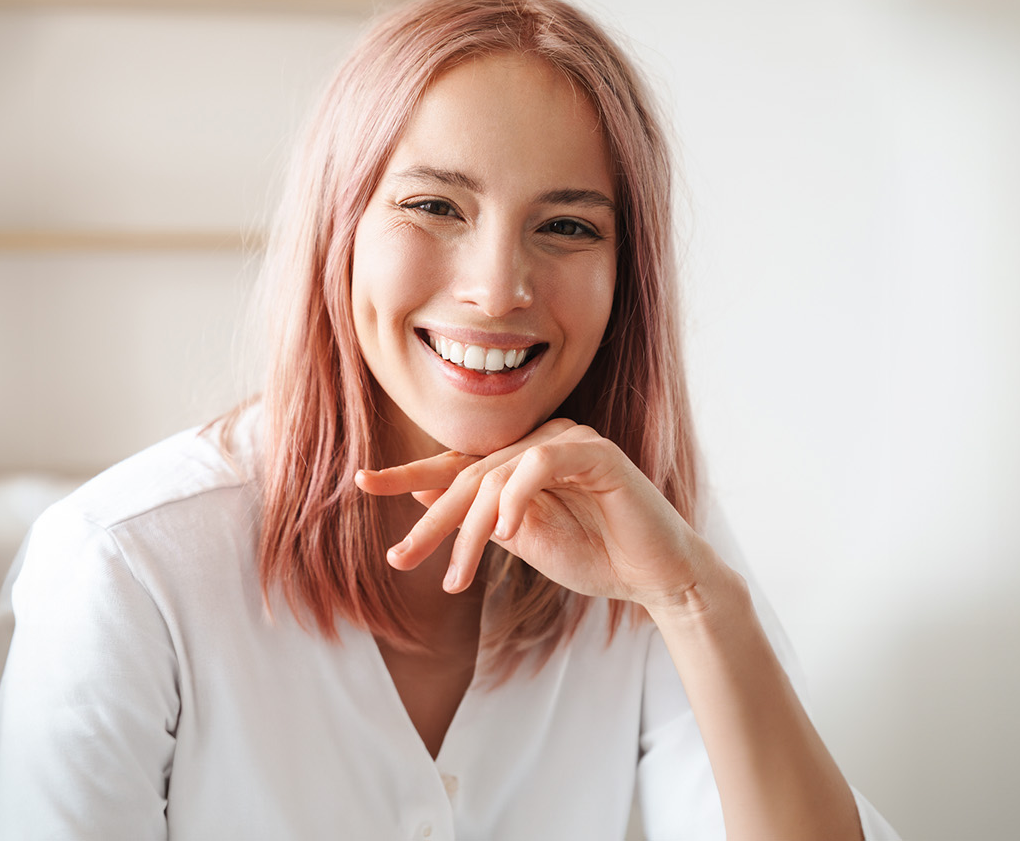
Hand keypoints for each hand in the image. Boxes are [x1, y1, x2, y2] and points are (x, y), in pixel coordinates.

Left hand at [355, 419, 721, 611]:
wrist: (655, 578)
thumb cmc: (595, 557)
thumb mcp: (523, 540)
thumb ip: (481, 516)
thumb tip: (424, 493)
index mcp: (521, 461)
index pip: (458, 464)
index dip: (409, 473)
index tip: (363, 482)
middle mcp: (541, 442)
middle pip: (469, 475)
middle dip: (431, 520)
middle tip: (401, 557)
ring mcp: (569, 441)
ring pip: (497, 476)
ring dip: (470, 529)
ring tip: (457, 576)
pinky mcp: (596, 452)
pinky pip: (540, 464)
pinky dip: (517, 496)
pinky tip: (506, 530)